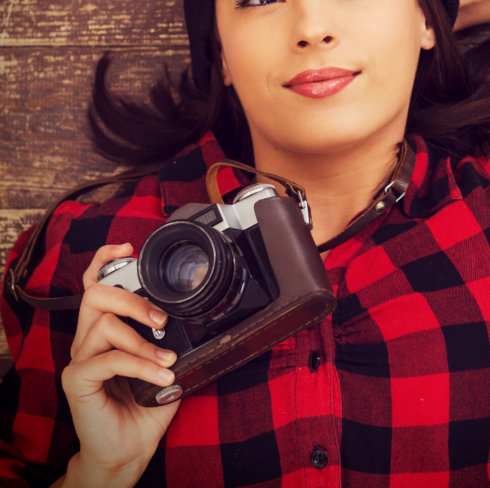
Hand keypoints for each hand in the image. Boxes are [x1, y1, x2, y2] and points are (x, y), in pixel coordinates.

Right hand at [59, 243, 180, 487]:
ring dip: (142, 339)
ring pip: (104, 324)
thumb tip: (205, 317)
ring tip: (166, 357)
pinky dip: (139, 363)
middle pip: (96, 294)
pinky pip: (108, 359)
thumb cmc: (148, 403)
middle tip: (162, 318)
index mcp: (106, 327)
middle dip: (133, 298)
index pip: (97, 283)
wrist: (130, 448)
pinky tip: (158, 375)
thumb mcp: (169, 361)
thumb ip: (176, 337)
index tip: (130, 248)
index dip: (107, 260)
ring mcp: (80, 358)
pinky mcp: (77, 380)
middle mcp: (88, 338)